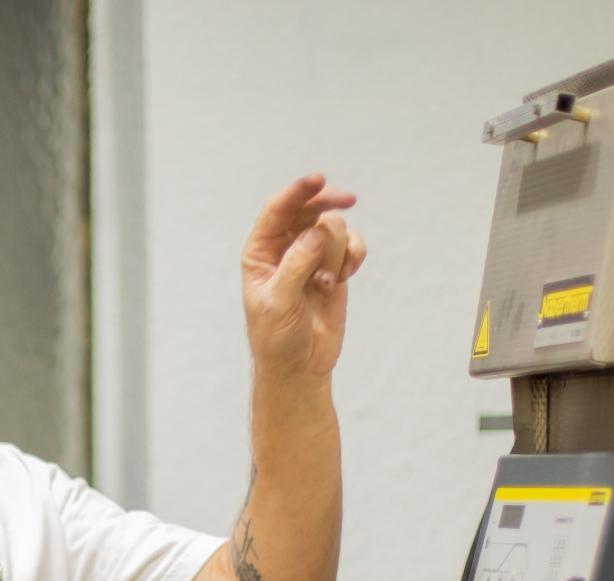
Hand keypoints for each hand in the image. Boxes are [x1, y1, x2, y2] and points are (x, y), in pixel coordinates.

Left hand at [241, 173, 364, 381]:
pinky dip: (354, 255)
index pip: (277, 210)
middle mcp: (284, 249)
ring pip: (333, 227)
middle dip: (326, 205)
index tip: (319, 180)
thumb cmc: (277, 339)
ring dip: (336, 252)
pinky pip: (351, 244)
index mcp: (259, 253)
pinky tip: (346, 277)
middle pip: (309, 207)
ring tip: (325, 284)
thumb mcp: (279, 303)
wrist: (299, 368)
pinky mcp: (334, 268)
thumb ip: (296, 265)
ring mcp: (311, 257)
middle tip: (348, 200)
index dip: (298, 191)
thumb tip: (317, 232)